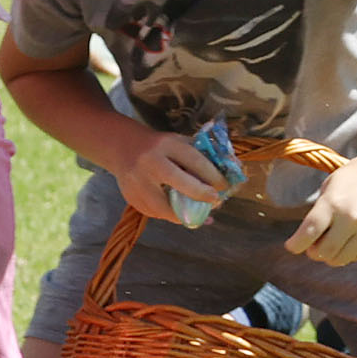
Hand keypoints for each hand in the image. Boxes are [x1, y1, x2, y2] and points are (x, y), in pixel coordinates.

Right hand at [109, 131, 229, 224]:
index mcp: (167, 145)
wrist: (123, 147)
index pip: (195, 161)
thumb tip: (233, 168)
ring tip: (201, 212)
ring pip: (165, 206)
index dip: (214, 177)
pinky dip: (171, 216)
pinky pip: (155, 213)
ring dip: (186, 214)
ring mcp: (137, 182)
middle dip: (202, 195)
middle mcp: (150, 162)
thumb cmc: (160, 145)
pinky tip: (183, 215)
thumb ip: (203, 154)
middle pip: (181, 183)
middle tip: (215, 201)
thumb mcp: (180, 141)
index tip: (224, 187)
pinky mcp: (131, 197)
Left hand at [285, 159, 356, 266]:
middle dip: (313, 251)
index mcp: (333, 202)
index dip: (295, 244)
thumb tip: (310, 242)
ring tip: (331, 243)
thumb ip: (319, 212)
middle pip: (323, 251)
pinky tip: (349, 239)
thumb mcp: (332, 186)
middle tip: (313, 245)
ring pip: (340, 259)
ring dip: (330, 255)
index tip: (291, 246)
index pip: (307, 233)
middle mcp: (351, 218)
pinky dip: (348, 253)